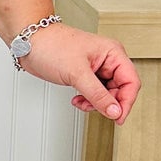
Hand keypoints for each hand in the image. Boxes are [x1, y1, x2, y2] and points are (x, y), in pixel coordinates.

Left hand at [16, 21, 139, 124]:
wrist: (29, 43)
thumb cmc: (51, 45)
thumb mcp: (77, 73)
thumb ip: (97, 95)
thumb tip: (114, 111)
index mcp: (113, 53)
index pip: (131, 82)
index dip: (127, 102)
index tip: (117, 117)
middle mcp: (107, 60)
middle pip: (120, 90)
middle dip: (107, 103)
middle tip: (94, 108)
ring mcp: (96, 68)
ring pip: (107, 94)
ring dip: (95, 103)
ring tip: (81, 102)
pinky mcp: (85, 75)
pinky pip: (95, 93)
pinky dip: (87, 100)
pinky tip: (77, 99)